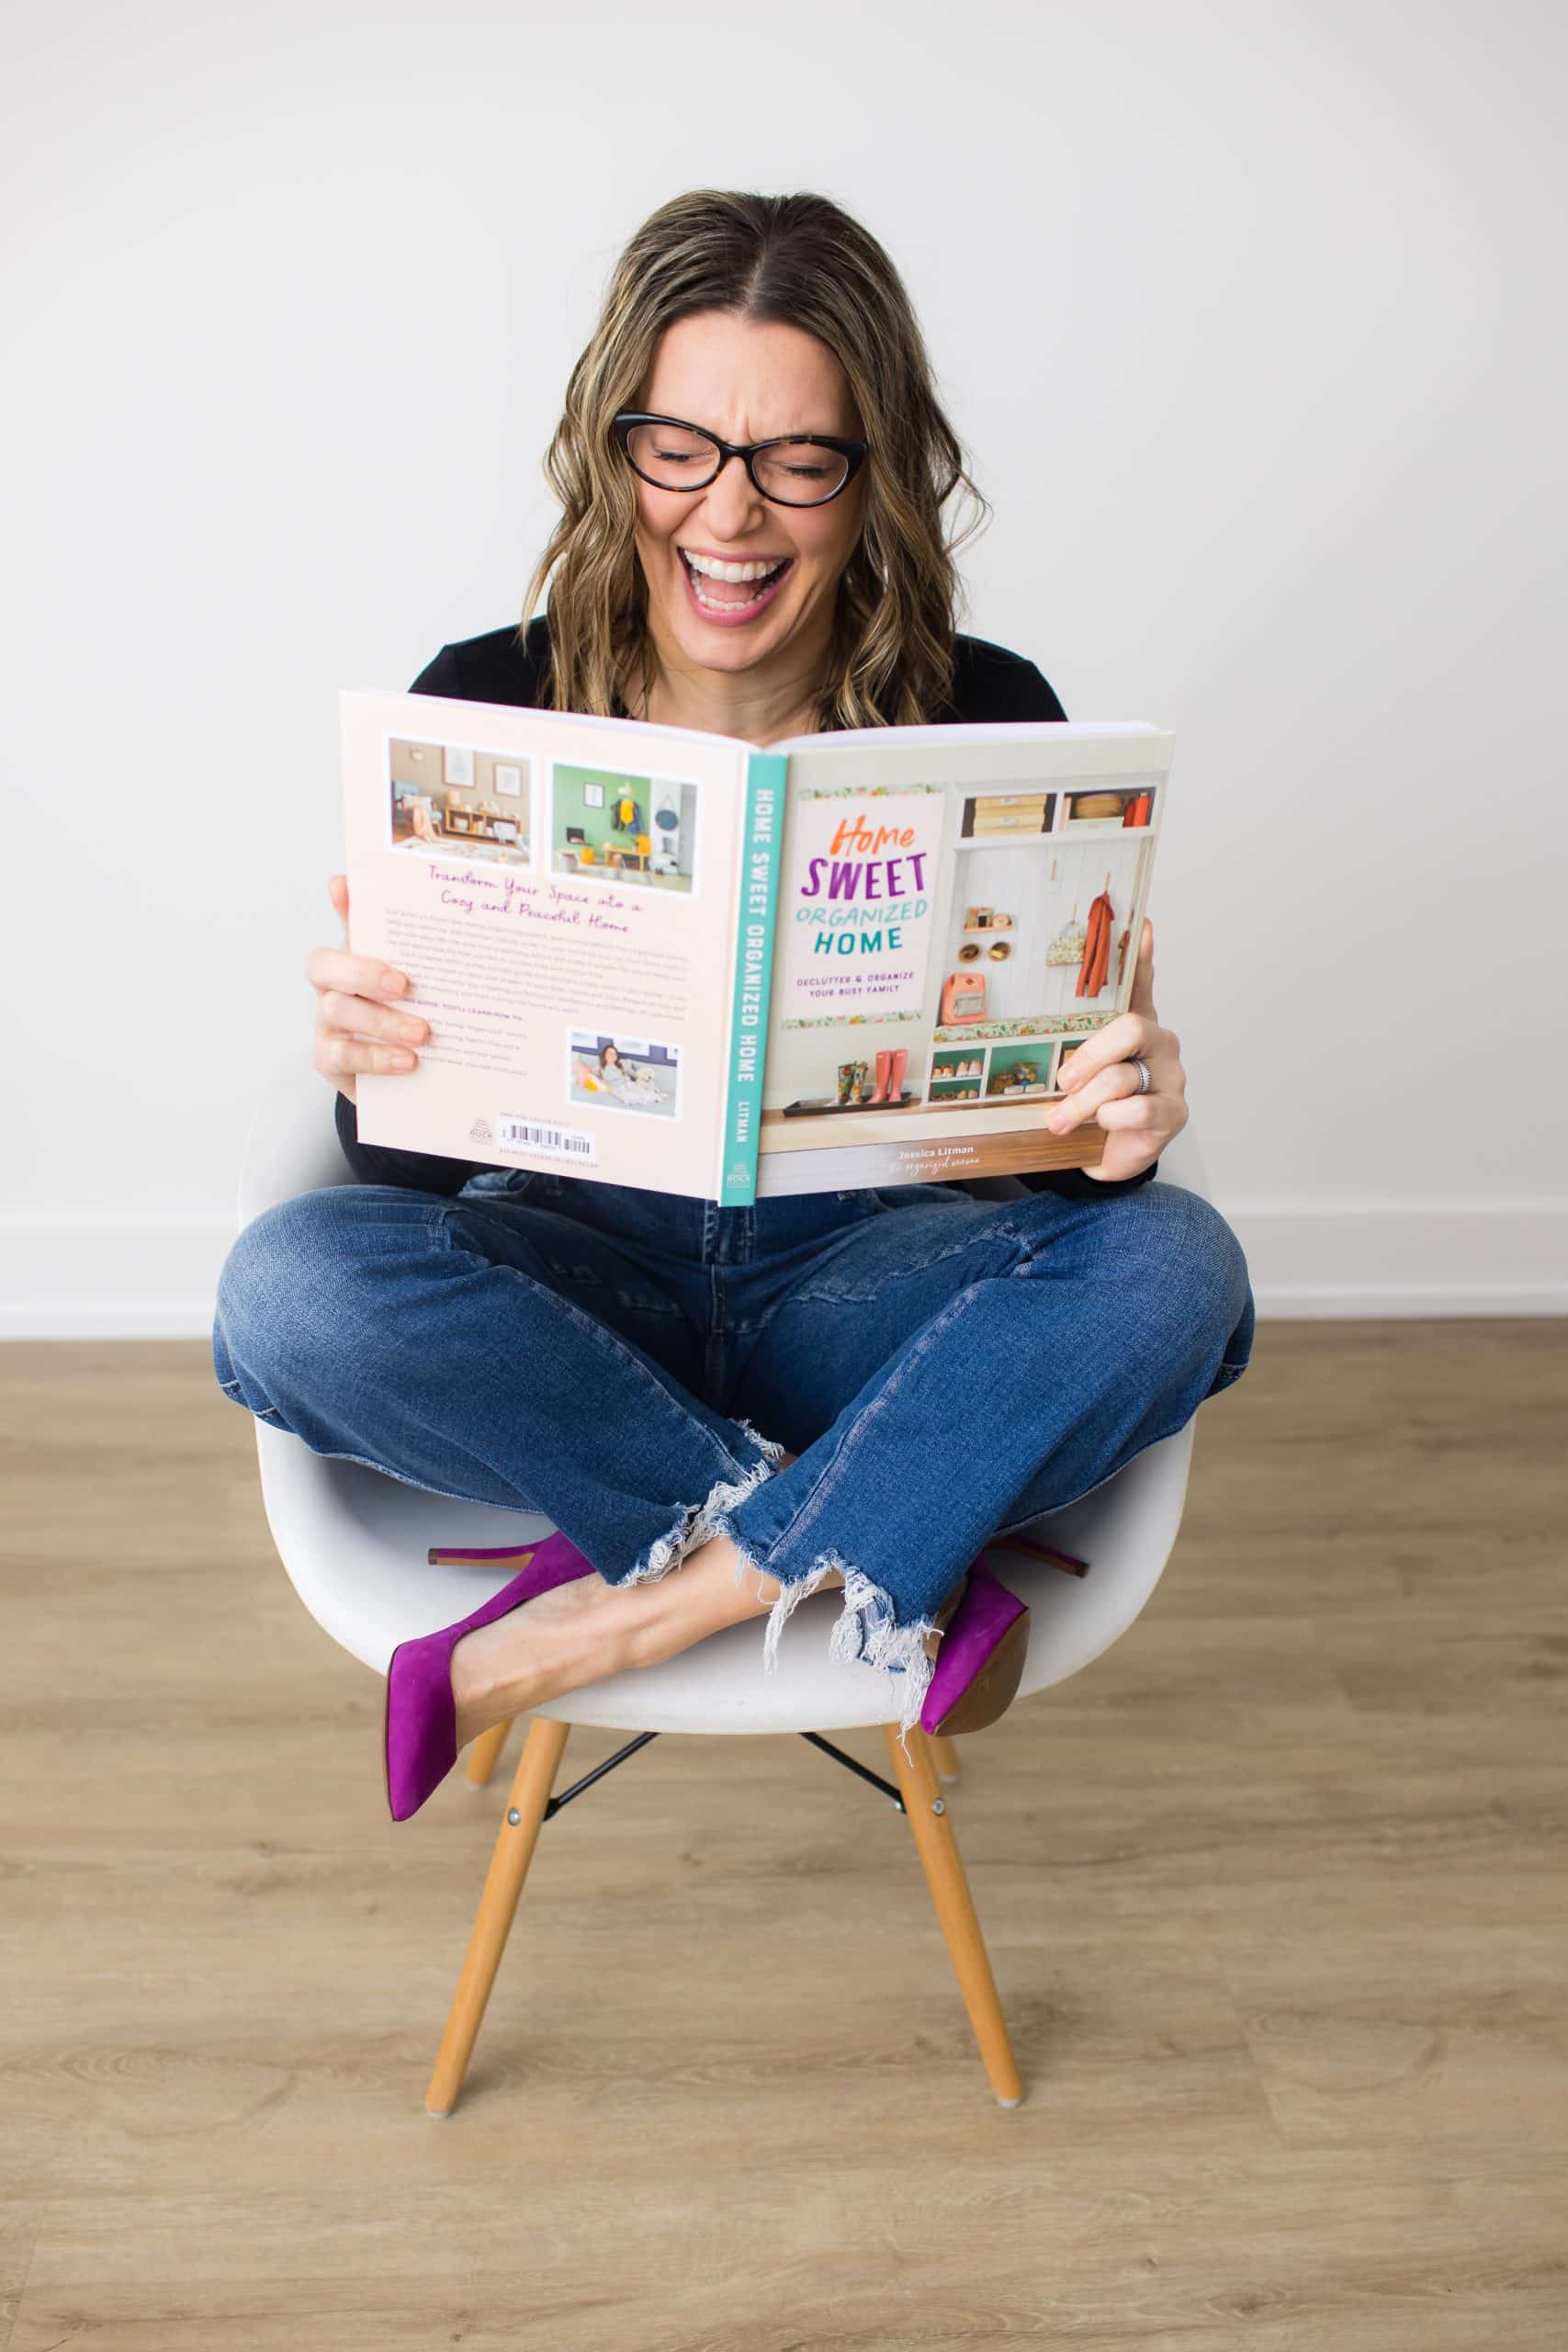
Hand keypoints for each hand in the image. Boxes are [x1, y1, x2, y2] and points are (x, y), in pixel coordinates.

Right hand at [307, 875, 428, 1102]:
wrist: (407, 1078)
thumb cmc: (415, 1021)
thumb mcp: (429, 990)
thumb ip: (433, 962)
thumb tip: (464, 929)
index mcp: (358, 958)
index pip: (347, 925)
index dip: (342, 907)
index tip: (344, 885)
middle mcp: (335, 985)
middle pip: (325, 965)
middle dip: (362, 971)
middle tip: (403, 985)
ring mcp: (327, 1021)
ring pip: (338, 1010)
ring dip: (381, 1022)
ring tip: (422, 1033)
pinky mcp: (328, 1058)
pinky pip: (342, 1055)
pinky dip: (376, 1057)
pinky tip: (408, 1061)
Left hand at [1045, 920, 1187, 1181]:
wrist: (1106, 1157)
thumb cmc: (1090, 1106)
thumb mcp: (1073, 1074)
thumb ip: (1063, 1047)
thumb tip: (1031, 1029)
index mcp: (1131, 1025)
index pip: (1138, 983)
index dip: (1139, 956)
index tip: (1137, 924)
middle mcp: (1157, 1042)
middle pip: (1128, 1027)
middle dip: (1088, 1056)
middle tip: (1062, 1081)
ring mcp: (1170, 1075)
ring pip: (1122, 1077)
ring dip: (1084, 1102)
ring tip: (1060, 1119)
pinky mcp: (1174, 1110)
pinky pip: (1139, 1109)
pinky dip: (1111, 1120)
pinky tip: (1103, 1126)